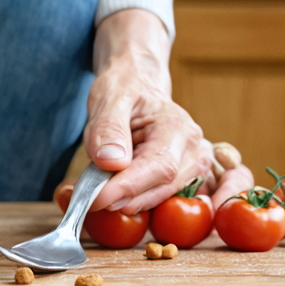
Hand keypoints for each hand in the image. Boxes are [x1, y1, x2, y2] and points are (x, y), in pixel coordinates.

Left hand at [85, 9, 212, 214]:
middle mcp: (194, 151)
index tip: (95, 199)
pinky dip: (138, 200)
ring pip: (163, 198)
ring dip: (130, 201)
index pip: (157, 168)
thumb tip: (112, 163)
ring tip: (100, 189)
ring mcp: (194, 167)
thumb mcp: (109, 98)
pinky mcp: (185, 179)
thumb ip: (109, 129)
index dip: (126, 188)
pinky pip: (163, 198)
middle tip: (90, 198)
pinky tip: (117, 193)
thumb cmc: (124, 88)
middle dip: (124, 198)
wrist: (137, 84)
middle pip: (162, 188)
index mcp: (178, 127)